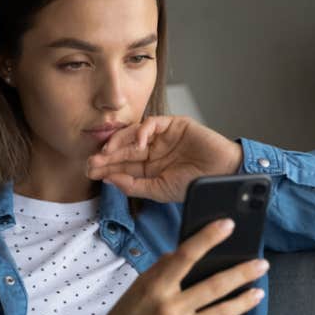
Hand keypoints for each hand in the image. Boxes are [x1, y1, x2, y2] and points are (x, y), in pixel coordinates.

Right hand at [81, 218, 268, 314]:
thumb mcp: (137, 288)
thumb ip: (161, 270)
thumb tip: (180, 254)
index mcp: (156, 287)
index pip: (186, 255)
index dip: (208, 238)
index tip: (228, 224)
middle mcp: (171, 308)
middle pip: (216, 285)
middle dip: (243, 272)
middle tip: (262, 263)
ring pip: (223, 312)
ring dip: (244, 300)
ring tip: (258, 291)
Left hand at [85, 115, 242, 202]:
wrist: (224, 175)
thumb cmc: (195, 185)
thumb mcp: (159, 190)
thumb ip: (133, 185)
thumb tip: (109, 179)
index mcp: (148, 167)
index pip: (121, 165)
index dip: (105, 167)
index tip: (90, 172)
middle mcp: (152, 150)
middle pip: (123, 150)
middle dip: (107, 156)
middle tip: (92, 161)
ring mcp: (162, 137)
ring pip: (133, 135)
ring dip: (118, 142)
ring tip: (107, 152)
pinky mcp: (174, 124)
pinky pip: (153, 123)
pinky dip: (142, 131)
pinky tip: (137, 143)